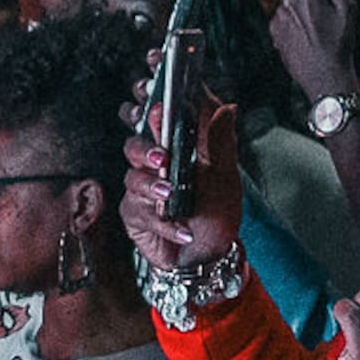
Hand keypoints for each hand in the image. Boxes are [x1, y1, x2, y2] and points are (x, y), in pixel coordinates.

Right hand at [119, 81, 245, 271]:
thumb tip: (226, 107)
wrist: (208, 256)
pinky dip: (164, 223)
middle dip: (145, 148)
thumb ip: (221, 141)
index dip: (153, 105)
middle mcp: (156, 164)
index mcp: (176, 147)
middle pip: (136, 144)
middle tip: (160, 156)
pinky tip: (182, 230)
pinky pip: (140, 212)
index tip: (158, 103)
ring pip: (133, 177)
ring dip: (152, 186)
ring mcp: (143, 189)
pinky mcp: (136, 214)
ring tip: (170, 194)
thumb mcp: (225, 176)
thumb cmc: (215, 212)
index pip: (161, 119)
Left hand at [267, 0, 359, 107]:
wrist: (324, 76)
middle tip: (316, 6)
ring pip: (284, 4)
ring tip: (313, 27)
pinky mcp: (274, 33)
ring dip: (295, 9)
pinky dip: (290, 24)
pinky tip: (305, 36)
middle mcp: (286, 3)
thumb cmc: (339, 43)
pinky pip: (280, 20)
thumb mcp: (347, 8)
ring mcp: (278, 19)